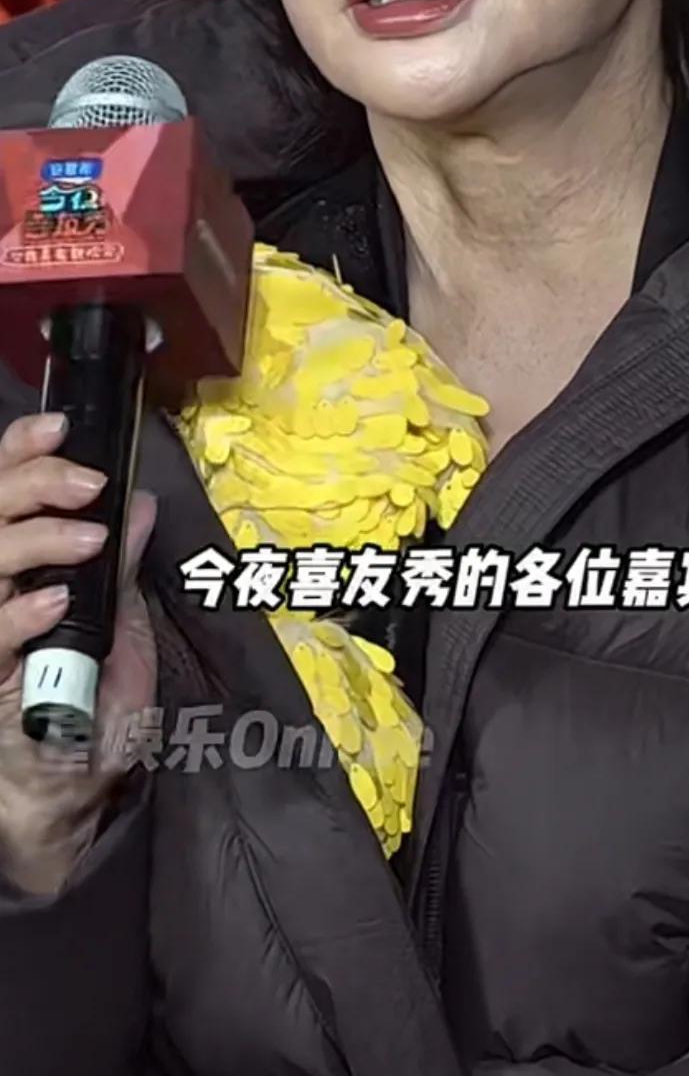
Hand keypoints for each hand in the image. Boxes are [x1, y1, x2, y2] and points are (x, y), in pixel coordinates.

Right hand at [0, 411, 156, 893]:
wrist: (74, 792)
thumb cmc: (93, 708)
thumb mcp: (122, 627)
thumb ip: (122, 567)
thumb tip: (142, 503)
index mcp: (23, 567)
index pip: (3, 489)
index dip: (21, 451)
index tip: (60, 428)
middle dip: (36, 483)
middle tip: (89, 484)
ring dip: (38, 538)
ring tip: (88, 538)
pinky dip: (24, 612)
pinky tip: (55, 603)